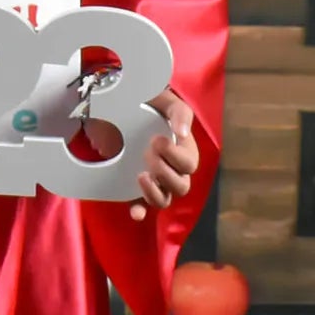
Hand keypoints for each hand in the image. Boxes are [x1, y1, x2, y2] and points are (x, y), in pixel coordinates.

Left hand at [84, 89, 198, 221]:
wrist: (125, 109)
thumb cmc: (153, 106)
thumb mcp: (167, 102)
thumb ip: (180, 113)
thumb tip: (182, 133)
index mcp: (184, 152)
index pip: (189, 164)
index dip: (174, 156)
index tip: (155, 139)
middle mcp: (173, 171)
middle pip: (181, 186)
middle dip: (163, 171)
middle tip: (147, 152)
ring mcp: (156, 182)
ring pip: (164, 200)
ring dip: (154, 192)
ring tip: (140, 175)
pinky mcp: (137, 190)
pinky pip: (142, 207)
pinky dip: (140, 211)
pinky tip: (135, 211)